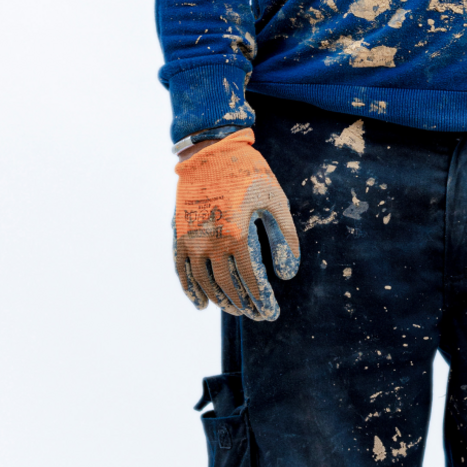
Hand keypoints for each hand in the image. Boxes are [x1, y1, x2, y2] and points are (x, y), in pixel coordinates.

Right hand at [174, 129, 299, 319]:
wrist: (210, 151)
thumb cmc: (248, 174)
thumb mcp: (275, 201)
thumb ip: (285, 237)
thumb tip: (287, 273)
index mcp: (236, 235)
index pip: (250, 280)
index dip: (261, 300)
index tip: (270, 312)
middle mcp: (210, 242)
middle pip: (226, 286)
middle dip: (243, 305)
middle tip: (255, 315)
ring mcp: (190, 239)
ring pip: (204, 282)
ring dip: (219, 300)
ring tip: (234, 309)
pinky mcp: (178, 234)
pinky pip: (181, 269)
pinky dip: (190, 289)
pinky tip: (201, 303)